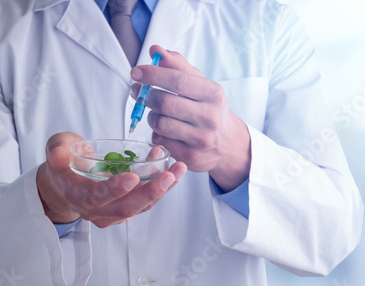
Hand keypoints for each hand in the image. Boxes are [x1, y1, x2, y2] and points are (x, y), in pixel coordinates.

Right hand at [36, 132, 186, 227]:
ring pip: (139, 207)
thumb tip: (57, 156)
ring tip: (178, 169)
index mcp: (76, 194)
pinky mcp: (124, 209)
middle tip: (168, 176)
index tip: (133, 177)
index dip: (114, 189)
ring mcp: (111, 213)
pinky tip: (173, 169)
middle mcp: (94, 210)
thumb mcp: (56, 148)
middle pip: (124, 208)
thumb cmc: (64, 161)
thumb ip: (56, 150)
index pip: (95, 197)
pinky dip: (160, 188)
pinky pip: (145, 203)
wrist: (66, 182)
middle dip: (149, 193)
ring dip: (161, 190)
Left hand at [130, 45, 250, 191]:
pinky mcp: (190, 156)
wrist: (229, 145)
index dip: (153, 75)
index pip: (178, 80)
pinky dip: (157, 134)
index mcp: (213, 93)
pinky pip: (161, 141)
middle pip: (165, 103)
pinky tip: (165, 131)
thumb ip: (177, 66)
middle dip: (145, 96)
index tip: (136, 72)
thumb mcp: (200, 84)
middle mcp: (210, 116)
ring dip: (151, 116)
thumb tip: (155, 50)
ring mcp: (201, 139)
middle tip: (137, 91)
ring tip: (156, 113)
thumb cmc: (208, 108)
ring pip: (160, 124)